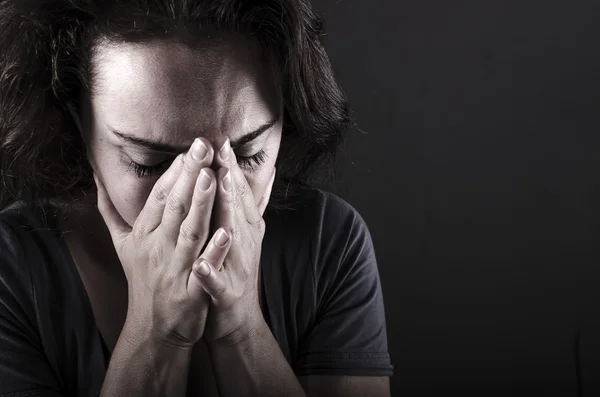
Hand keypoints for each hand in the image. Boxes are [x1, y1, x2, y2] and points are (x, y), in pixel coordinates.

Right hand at [93, 137, 232, 348]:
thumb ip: (110, 210)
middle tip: (204, 145)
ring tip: (213, 177)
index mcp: (144, 234)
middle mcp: (157, 248)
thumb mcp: (122, 244)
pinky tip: (228, 233)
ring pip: (189, 232)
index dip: (175, 171)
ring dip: (201, 205)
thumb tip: (96, 177)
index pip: (159, 196)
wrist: (152, 327)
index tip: (191, 145)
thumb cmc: (143, 279)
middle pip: (174, 207)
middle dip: (190, 175)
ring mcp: (174, 270)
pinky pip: (204, 269)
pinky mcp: (190, 292)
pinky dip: (214, 252)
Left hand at [193, 137, 275, 344]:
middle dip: (230, 179)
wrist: (236, 318)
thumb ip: (245, 204)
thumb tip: (256, 172)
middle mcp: (244, 243)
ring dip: (226, 213)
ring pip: (231, 238)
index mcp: (243, 228)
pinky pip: (217, 284)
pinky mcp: (226, 294)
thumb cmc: (233, 269)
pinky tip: (200, 265)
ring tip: (219, 188)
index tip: (221, 140)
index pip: (237, 193)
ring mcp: (237, 268)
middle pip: (237, 207)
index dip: (230, 166)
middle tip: (221, 151)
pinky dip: (211, 274)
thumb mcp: (242, 234)